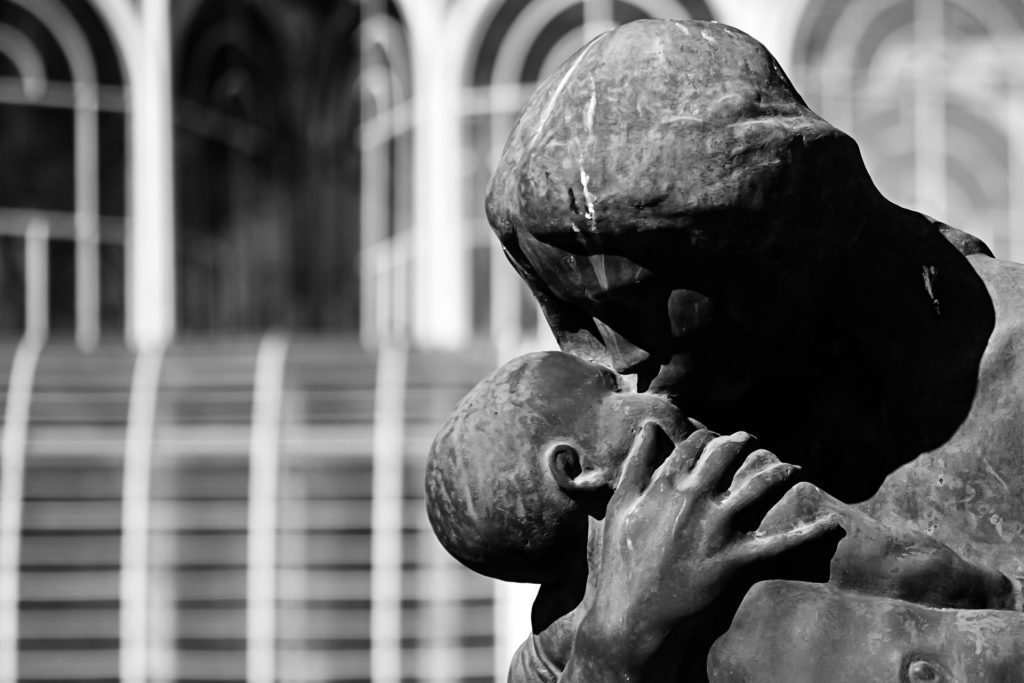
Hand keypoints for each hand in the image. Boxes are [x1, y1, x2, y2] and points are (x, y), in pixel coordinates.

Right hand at [576, 425, 841, 672]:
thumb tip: (649, 426)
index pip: (695, 444)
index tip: (716, 440)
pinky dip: (808, 533)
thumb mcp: (620, 506)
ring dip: (779, 471)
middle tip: (753, 441)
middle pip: (728, 455)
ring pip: (758, 486)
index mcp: (665, 483)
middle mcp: (693, 498)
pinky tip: (831, 524)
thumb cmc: (622, 560)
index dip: (708, 437)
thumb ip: (636, 463)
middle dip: (744, 443)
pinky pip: (780, 543)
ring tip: (791, 466)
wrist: (633, 615)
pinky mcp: (735, 559)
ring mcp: (717, 528)